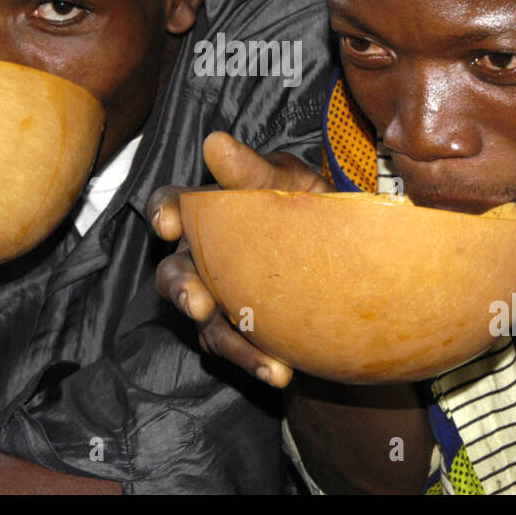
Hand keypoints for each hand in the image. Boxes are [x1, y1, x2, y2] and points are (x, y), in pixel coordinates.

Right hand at [148, 131, 327, 388]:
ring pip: (204, 324)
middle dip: (183, 290)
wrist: (352, 260)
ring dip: (228, 342)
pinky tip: (281, 372)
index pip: (171, 205)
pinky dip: (257, 362)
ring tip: (260, 358)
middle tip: (199, 302)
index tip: (169, 224)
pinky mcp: (238, 334)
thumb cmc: (309, 208)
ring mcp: (217, 300)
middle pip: (174, 274)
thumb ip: (254, 169)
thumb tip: (215, 142)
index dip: (163, 212)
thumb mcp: (291, 182)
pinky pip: (236, 351)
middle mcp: (203, 258)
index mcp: (208, 213)